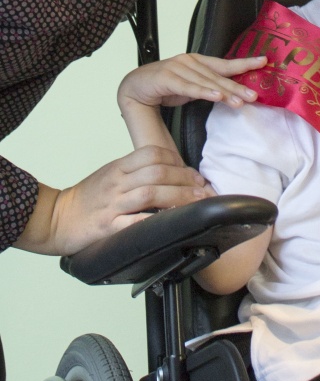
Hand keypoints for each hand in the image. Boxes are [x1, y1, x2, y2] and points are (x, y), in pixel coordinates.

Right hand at [15, 146, 212, 255]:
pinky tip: (170, 222)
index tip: (192, 173)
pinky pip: (133, 222)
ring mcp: (112, 204)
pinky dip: (154, 221)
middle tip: (202, 188)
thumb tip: (171, 172)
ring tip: (195, 202)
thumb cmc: (87, 198)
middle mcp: (116, 183)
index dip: (177, 161)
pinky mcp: (107, 227)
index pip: (152, 153)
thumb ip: (136, 171)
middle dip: (185, 180)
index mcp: (118, 167)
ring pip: (150, 193)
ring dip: (177, 197)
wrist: (55, 218)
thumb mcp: (111, 174)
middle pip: (157, 172)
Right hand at [118, 53, 267, 110]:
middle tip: (254, 95)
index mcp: (197, 61)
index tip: (264, 61)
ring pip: (206, 82)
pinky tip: (216, 96)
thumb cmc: (163, 87)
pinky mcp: (167, 78)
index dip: (244, 63)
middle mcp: (189, 62)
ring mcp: (177, 68)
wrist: (134, 88)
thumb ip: (208, 87)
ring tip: (240, 102)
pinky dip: (204, 92)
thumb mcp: (191, 87)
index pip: (225, 64)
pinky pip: (189, 87)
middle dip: (237, 86)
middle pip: (218, 76)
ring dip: (224, 92)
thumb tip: (230, 94)